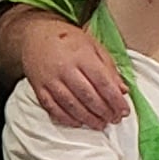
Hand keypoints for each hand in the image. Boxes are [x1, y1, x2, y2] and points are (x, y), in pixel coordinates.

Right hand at [9, 9, 129, 128]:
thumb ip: (109, 68)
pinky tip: (77, 123)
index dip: (115, 100)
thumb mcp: (94, 46)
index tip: (123, 111)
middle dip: (103, 111)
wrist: (35, 34)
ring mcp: (49, 79)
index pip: (103, 83)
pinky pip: (51, 107)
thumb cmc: (68, 39)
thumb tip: (122, 90)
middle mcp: (65, 68)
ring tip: (99, 124)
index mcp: (82, 56)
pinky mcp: (38, 87)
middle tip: (114, 120)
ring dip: (87, 118)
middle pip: (87, 96)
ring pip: (70, 104)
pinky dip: (65, 118)